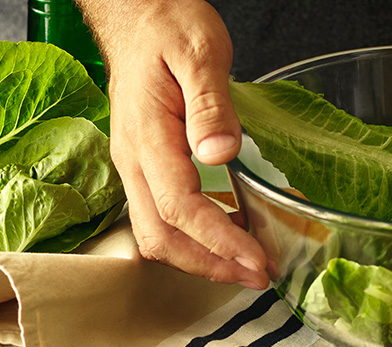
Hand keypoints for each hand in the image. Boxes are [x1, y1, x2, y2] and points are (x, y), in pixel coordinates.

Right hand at [78, 0, 269, 288]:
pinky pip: (162, 220)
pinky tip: (227, 241)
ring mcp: (136, 168)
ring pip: (157, 235)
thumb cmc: (167, 27)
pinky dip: (194, 242)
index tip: (254, 258)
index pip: (179, 206)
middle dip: (209, 265)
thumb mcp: (199, 51)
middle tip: (257, 276)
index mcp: (147, 136)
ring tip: (246, 268)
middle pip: (161, 237)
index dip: (217, 240)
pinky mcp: (146, 170)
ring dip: (200, 260)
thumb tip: (219, 153)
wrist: (137, 15)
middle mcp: (134, 160)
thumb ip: (210, 103)